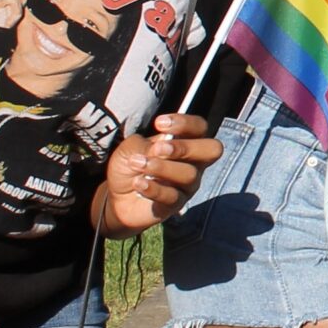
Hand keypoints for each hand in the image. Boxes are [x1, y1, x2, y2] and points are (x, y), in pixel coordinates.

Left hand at [97, 114, 221, 232]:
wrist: (115, 196)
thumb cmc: (130, 166)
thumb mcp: (131, 147)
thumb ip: (145, 144)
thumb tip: (159, 148)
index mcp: (186, 142)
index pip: (199, 127)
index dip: (185, 122)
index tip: (159, 123)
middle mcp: (193, 163)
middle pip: (212, 150)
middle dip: (185, 147)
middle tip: (158, 149)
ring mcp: (187, 185)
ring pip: (189, 174)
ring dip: (161, 167)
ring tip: (138, 165)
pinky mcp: (176, 204)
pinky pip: (173, 196)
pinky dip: (153, 188)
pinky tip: (138, 184)